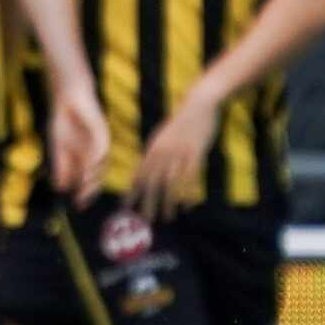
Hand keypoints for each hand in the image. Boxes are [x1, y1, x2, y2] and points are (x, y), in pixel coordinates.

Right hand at [47, 80, 110, 205]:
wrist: (67, 96)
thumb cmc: (63, 120)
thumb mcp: (58, 146)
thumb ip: (61, 165)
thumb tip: (60, 187)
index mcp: (87, 156)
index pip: (90, 179)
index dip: (85, 192)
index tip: (77, 204)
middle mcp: (96, 151)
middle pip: (98, 175)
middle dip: (90, 189)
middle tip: (82, 201)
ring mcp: (100, 141)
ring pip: (101, 163)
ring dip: (93, 176)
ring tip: (83, 187)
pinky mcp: (101, 130)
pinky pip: (101, 146)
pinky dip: (95, 158)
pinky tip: (87, 167)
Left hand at [130, 96, 216, 220]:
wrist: (199, 104)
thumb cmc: (182, 121)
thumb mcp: (163, 136)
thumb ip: (155, 152)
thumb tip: (145, 168)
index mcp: (153, 149)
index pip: (139, 174)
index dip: (131, 191)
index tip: (125, 207)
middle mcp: (163, 153)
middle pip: (152, 182)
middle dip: (147, 202)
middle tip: (145, 220)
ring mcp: (179, 153)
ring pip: (170, 183)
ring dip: (167, 202)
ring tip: (167, 217)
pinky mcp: (195, 154)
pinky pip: (190, 178)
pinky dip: (187, 193)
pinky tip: (186, 206)